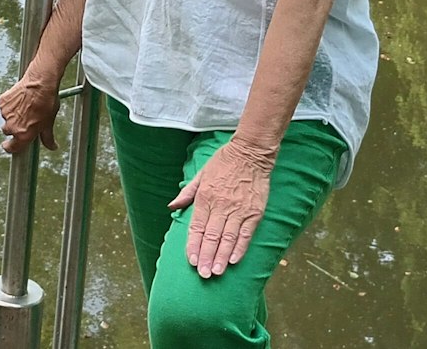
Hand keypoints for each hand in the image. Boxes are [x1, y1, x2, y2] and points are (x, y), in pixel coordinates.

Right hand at [0, 75, 60, 153]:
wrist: (40, 84)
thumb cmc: (46, 103)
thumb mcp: (49, 123)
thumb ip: (48, 138)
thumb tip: (52, 147)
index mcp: (23, 135)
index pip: (11, 148)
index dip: (9, 147)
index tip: (9, 146)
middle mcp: (12, 126)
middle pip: (8, 131)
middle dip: (14, 128)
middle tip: (24, 120)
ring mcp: (6, 114)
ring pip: (6, 118)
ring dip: (12, 115)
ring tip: (24, 107)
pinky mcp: (2, 102)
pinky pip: (4, 107)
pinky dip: (10, 105)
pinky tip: (20, 100)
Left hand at [167, 138, 276, 276]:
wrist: (250, 153)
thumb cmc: (224, 162)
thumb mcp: (200, 174)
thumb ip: (186, 193)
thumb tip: (172, 207)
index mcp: (205, 197)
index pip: (196, 227)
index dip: (193, 245)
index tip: (191, 261)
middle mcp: (220, 206)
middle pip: (211, 236)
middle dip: (206, 257)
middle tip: (203, 274)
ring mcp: (238, 210)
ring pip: (228, 238)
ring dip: (221, 257)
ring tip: (215, 272)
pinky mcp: (254, 212)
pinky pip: (246, 234)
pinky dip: (239, 248)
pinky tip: (233, 260)